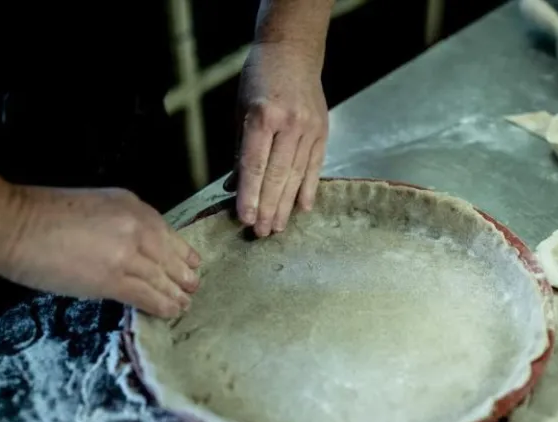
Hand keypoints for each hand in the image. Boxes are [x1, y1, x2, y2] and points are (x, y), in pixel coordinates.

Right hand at [2, 186, 200, 317]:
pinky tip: (170, 312)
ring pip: (163, 280)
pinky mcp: (114, 280)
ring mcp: (128, 254)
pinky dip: (162, 306)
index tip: (190, 264)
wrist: (12, 225)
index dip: (181, 253)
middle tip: (192, 289)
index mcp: (132, 206)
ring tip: (184, 305)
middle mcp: (137, 228)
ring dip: (176, 295)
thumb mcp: (93, 204)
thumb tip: (133, 247)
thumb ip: (119, 223)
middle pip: (171, 258)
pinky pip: (148, 296)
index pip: (167, 233)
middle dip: (184, 277)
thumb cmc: (39, 213)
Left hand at [236, 41, 328, 237]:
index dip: (250, 196)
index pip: (255, 165)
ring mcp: (310, 129)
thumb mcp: (240, 110)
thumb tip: (234, 187)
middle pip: (277, 175)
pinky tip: (302, 209)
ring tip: (278, 227)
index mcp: (263, 116)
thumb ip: (240, 150)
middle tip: (261, 232)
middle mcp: (289, 124)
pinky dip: (308, 189)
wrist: (293, 52)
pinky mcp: (323, 132)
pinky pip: (315, 167)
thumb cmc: (259, 79)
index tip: (245, 219)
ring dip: (286, 205)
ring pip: (297, 175)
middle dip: (268, 207)